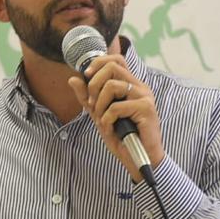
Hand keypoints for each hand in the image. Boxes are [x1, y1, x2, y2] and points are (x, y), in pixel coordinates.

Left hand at [67, 55, 163, 181]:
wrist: (139, 158)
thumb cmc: (122, 137)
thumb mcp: (99, 115)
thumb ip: (87, 97)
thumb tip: (73, 78)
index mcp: (131, 85)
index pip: (116, 60)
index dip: (98, 63)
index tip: (86, 76)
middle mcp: (140, 87)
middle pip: (112, 67)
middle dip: (94, 85)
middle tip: (92, 104)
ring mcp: (145, 96)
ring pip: (112, 86)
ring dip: (99, 105)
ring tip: (102, 119)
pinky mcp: (146, 108)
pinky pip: (116, 107)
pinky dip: (107, 120)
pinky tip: (110, 129)